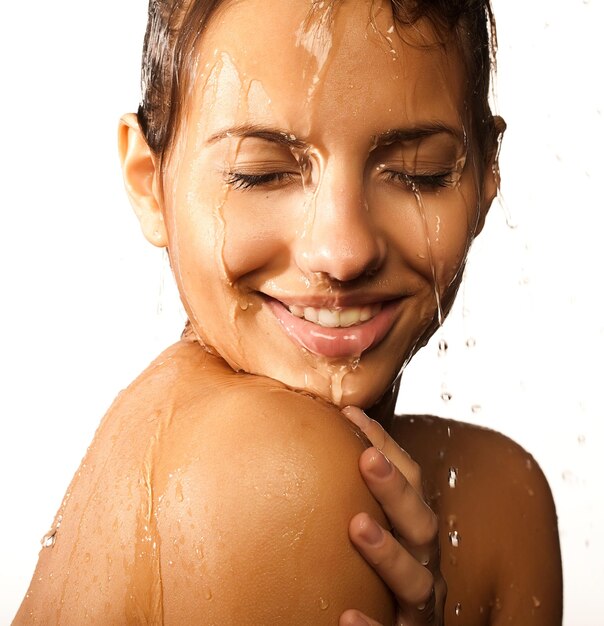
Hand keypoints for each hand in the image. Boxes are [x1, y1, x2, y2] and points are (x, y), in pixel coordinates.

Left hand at [339, 407, 444, 625]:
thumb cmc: (375, 576)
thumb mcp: (374, 532)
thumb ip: (353, 496)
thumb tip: (303, 446)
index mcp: (415, 534)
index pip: (411, 482)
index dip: (387, 446)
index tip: (352, 414)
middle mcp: (423, 566)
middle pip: (422, 524)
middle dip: (397, 489)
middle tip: (367, 458)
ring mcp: (418, 607)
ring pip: (416, 580)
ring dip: (389, 551)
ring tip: (358, 525)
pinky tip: (347, 616)